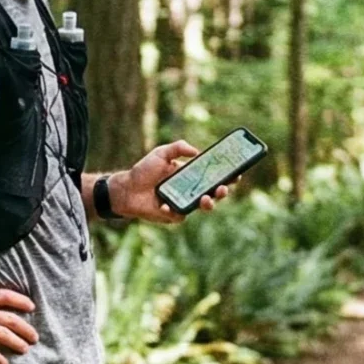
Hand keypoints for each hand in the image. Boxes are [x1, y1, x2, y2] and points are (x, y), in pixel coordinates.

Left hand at [113, 141, 231, 224]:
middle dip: (223, 191)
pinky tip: (164, 205)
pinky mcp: (173, 215)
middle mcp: (191, 190)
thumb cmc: (143, 170)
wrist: (126, 189)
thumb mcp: (160, 153)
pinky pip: (179, 214)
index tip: (237, 172)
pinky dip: (173, 209)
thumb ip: (178, 148)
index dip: (228, 175)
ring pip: (203, 206)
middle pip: (214, 193)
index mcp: (192, 175)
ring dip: (208, 203)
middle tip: (223, 187)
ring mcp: (184, 203)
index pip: (214, 175)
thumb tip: (197, 152)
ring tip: (206, 198)